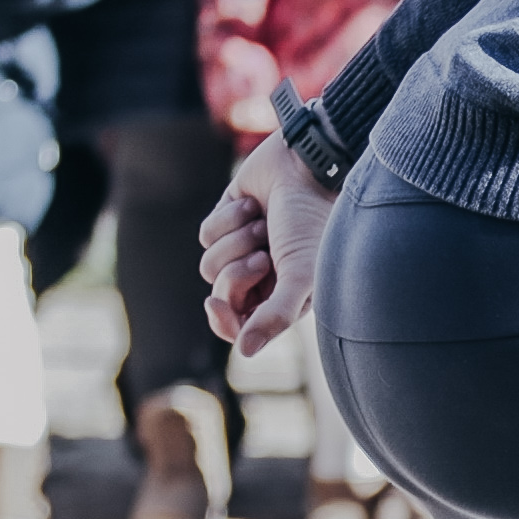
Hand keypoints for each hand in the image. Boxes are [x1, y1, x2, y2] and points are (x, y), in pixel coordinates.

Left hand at [200, 127, 332, 354]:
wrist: (306, 167)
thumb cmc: (312, 225)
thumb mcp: (301, 276)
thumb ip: (275, 317)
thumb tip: (246, 351)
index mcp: (284, 296)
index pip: (240, 327)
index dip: (224, 321)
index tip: (216, 305)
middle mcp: (263, 276)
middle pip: (222, 294)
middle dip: (237, 274)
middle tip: (263, 256)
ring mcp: (244, 248)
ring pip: (210, 265)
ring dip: (236, 242)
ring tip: (264, 224)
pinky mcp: (228, 220)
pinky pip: (207, 235)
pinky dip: (227, 219)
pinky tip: (252, 205)